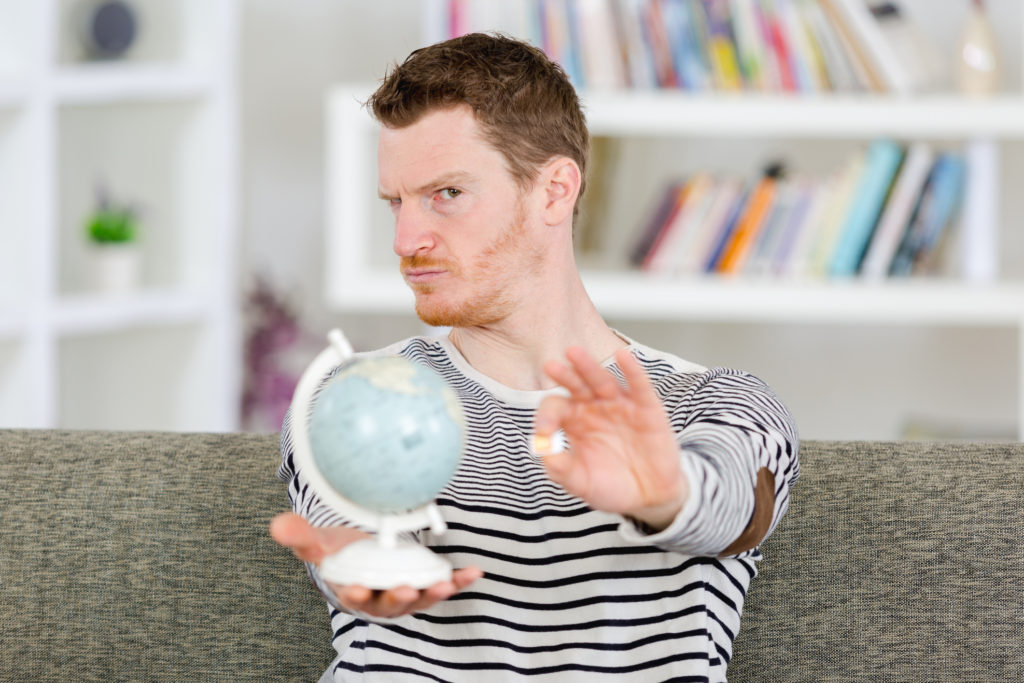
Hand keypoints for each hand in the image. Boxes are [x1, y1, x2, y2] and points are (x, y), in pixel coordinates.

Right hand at [269, 512, 482, 617]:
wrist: (361, 553)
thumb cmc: (338, 552)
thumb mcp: (318, 542)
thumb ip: (301, 537)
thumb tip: (278, 526)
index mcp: (352, 590)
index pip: (352, 596)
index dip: (354, 593)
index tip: (356, 587)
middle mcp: (380, 598)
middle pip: (389, 604)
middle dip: (396, 599)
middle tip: (403, 590)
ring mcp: (405, 593)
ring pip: (419, 599)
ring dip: (431, 594)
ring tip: (443, 586)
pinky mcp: (425, 583)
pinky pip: (443, 585)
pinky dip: (458, 581)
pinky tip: (473, 572)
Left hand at [535, 347, 687, 530]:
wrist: (649, 497)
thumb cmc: (611, 487)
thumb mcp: (582, 483)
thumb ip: (562, 470)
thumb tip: (544, 453)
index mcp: (574, 422)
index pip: (555, 408)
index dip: (546, 417)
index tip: (544, 432)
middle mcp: (594, 408)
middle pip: (576, 385)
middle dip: (564, 375)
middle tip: (551, 366)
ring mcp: (620, 406)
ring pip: (602, 381)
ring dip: (588, 367)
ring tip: (574, 353)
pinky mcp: (646, 409)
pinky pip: (639, 386)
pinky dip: (632, 370)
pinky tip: (623, 356)